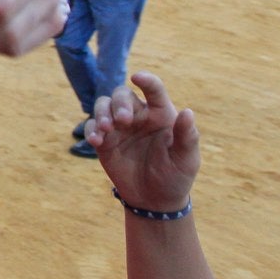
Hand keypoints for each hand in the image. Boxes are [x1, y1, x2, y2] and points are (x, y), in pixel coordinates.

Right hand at [88, 72, 199, 213]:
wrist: (155, 200)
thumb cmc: (175, 176)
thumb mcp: (186, 159)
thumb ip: (187, 136)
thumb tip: (188, 112)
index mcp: (161, 114)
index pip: (154, 90)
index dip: (147, 80)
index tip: (137, 77)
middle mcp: (138, 115)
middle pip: (122, 94)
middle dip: (119, 103)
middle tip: (122, 120)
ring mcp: (119, 127)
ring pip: (103, 105)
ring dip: (102, 113)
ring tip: (105, 129)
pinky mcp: (104, 141)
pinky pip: (93, 126)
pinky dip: (92, 130)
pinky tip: (95, 141)